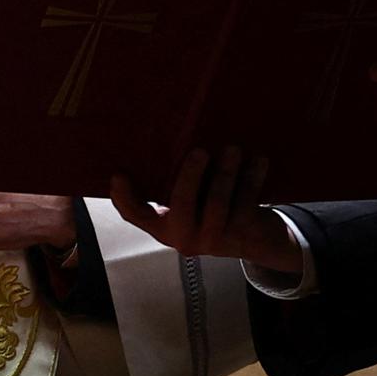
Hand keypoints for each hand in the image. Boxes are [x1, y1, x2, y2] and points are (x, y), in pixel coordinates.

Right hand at [110, 147, 300, 272]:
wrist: (258, 239)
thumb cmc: (217, 208)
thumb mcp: (193, 199)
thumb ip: (175, 180)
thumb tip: (165, 136)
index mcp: (166, 226)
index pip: (136, 216)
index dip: (124, 198)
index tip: (118, 175)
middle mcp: (186, 236)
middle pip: (181, 206)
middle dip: (190, 177)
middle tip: (200, 151)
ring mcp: (214, 238)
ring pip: (217, 203)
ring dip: (225, 173)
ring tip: (232, 149)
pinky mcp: (242, 234)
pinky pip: (246, 202)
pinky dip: (253, 177)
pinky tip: (258, 160)